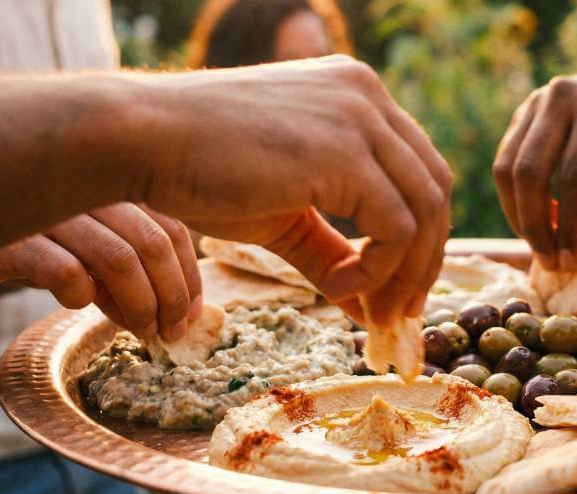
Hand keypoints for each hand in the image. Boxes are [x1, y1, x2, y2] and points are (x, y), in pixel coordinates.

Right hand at [0, 203, 199, 340]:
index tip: (193, 315)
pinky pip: (65, 271)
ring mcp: (52, 210)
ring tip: (141, 332)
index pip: (173, 229)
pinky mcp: (14, 237)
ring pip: (118, 258)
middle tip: (171, 333)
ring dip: (139, 304)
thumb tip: (174, 314)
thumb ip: (131, 264)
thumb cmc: (38, 241)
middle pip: (153, 244)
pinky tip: (79, 304)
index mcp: (116, 187)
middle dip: (171, 297)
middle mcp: (89, 191)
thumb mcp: (91, 247)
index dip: (189, 277)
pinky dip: (82, 296)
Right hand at [139, 56, 451, 325]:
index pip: (419, 171)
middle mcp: (367, 95)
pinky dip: (377, 270)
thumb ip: (333, 252)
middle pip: (435, 190)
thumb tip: (370, 309)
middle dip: (426, 261)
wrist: (141, 141)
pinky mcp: (345, 151)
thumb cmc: (200, 172)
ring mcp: (360, 117)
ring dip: (405, 275)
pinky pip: (396, 227)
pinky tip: (339, 287)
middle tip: (400, 314)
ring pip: (424, 211)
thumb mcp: (285, 215)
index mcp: (357, 96)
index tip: (402, 290)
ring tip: (373, 313)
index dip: (422, 237)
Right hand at [493, 67, 576, 270]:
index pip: (574, 176)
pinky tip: (538, 219)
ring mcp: (534, 102)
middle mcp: (560, 98)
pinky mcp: (521, 113)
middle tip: (551, 262)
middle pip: (530, 172)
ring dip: (519, 216)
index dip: (569, 225)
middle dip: (536, 225)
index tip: (573, 262)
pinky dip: (516, 199)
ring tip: (543, 246)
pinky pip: (504, 162)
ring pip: (508, 169)